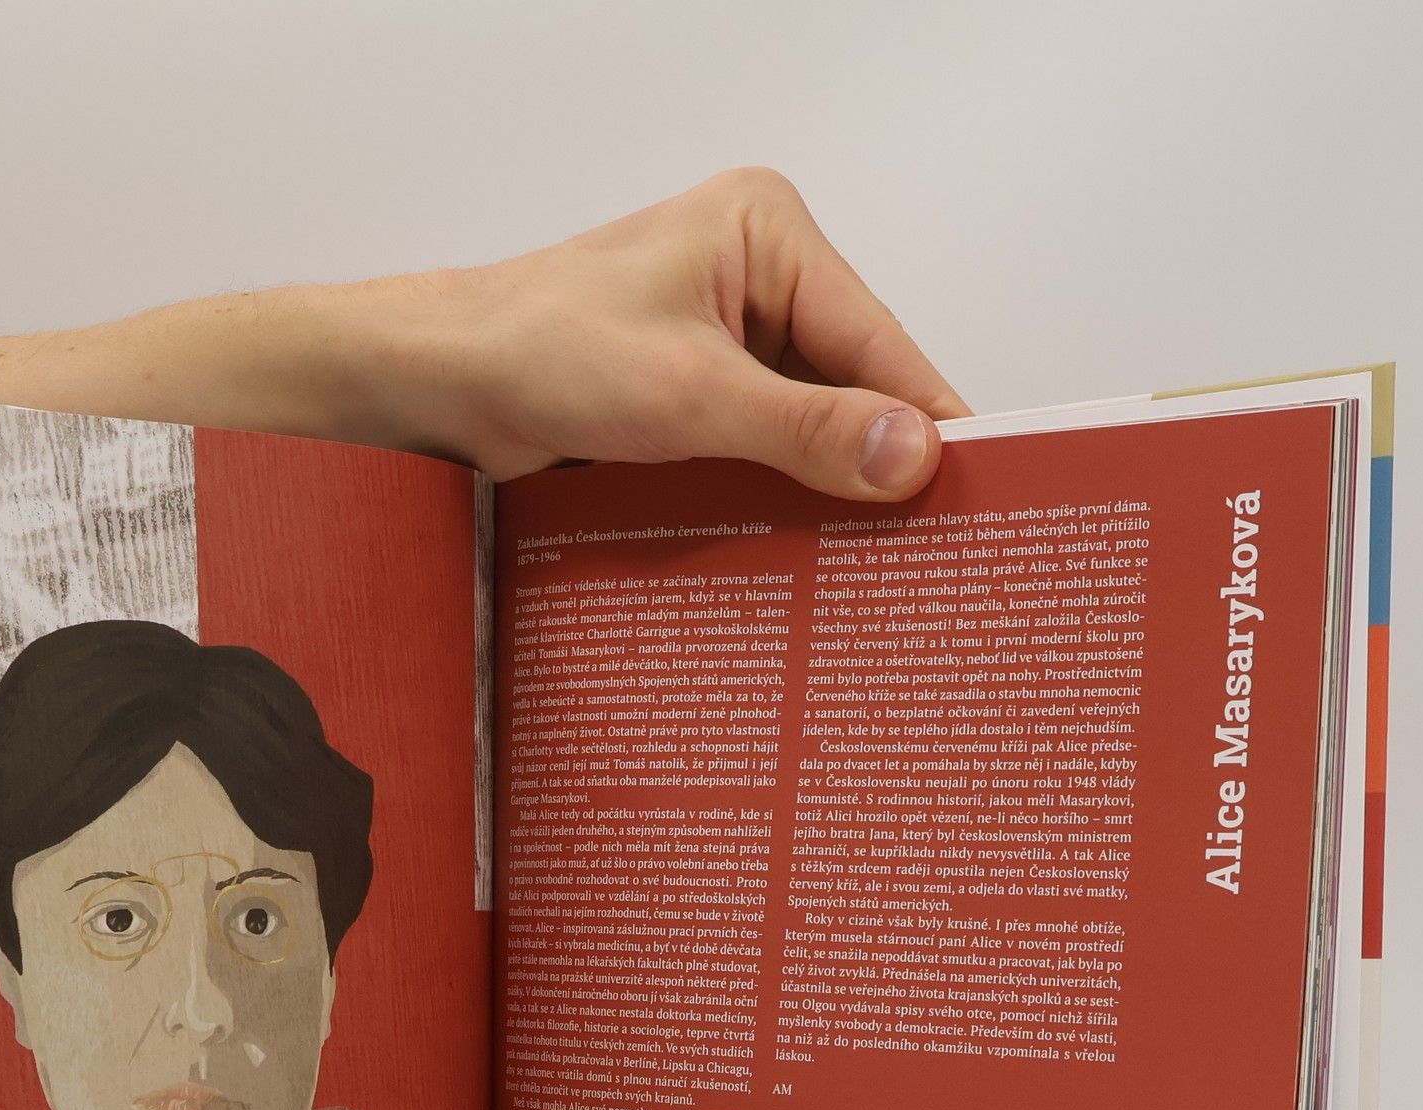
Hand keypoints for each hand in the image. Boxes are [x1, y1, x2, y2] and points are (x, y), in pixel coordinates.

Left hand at [399, 167, 969, 498]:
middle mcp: (755, 278)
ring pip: (807, 424)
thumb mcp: (688, 394)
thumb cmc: (541, 351)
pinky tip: (809, 548)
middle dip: (877, 459)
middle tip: (932, 546)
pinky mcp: (692, 394)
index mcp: (767, 235)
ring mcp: (723, 340)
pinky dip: (781, 493)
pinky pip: (762, 447)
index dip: (927, 418)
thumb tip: (909, 455)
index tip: (980, 488)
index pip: (876, 339)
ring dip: (827, 487)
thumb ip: (803, 428)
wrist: (442, 386)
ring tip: (881, 562)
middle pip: (849, 383)